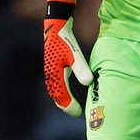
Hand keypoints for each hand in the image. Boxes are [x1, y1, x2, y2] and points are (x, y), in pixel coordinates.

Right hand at [44, 0, 92, 115]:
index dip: (69, 106)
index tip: (78, 113)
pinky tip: (65, 89)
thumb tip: (88, 83)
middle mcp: (50, 74)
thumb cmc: (65, 40)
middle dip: (64, 104)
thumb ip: (81, 68)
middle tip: (75, 112)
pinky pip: (55, 82)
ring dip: (61, 98)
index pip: (61, 96)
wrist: (56, 25)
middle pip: (56, 94)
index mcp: (54, 74)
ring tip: (70, 105)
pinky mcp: (53, 64)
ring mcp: (50, 69)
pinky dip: (60, 89)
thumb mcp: (75, 54)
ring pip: (54, 89)